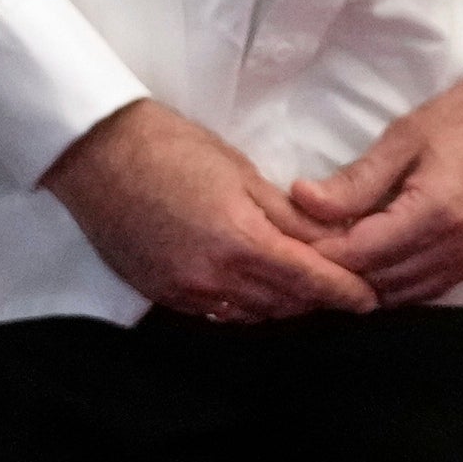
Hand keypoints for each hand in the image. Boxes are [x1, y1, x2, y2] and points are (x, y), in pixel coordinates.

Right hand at [41, 100, 377, 322]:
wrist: (93, 153)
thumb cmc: (168, 146)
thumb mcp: (240, 170)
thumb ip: (290, 214)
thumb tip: (337, 238)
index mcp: (240, 240)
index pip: (310, 281)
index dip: (345, 293)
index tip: (369, 299)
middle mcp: (213, 276)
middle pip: (285, 305)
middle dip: (314, 298)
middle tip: (334, 284)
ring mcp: (183, 290)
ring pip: (252, 315)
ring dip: (278, 303)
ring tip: (294, 284)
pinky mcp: (160, 293)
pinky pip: (216, 313)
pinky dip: (241, 305)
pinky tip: (248, 285)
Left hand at [286, 73, 462, 308]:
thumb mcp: (403, 139)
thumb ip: (355, 180)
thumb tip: (302, 200)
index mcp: (435, 215)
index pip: (362, 254)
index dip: (320, 252)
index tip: (288, 240)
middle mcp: (457, 250)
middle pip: (380, 282)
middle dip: (337, 273)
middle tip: (302, 253)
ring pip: (403, 294)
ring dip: (365, 283)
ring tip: (331, 258)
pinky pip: (428, 288)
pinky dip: (395, 283)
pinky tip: (372, 263)